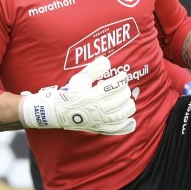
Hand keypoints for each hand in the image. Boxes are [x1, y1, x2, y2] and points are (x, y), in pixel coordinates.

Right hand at [19, 56, 135, 134]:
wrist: (59, 112)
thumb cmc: (70, 94)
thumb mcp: (79, 79)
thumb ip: (93, 69)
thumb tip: (107, 61)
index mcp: (92, 96)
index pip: (112, 87)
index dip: (121, 80)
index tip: (124, 76)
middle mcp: (97, 109)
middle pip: (118, 100)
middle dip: (125, 92)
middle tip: (125, 88)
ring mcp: (99, 120)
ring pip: (119, 115)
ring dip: (128, 107)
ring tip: (130, 101)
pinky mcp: (99, 128)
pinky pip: (115, 129)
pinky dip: (125, 125)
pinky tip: (131, 120)